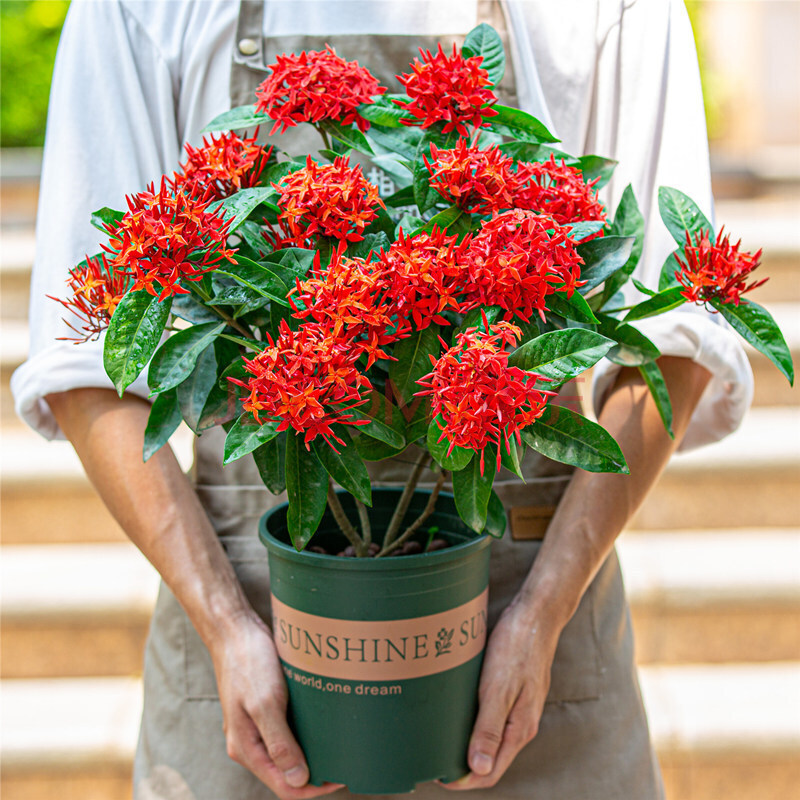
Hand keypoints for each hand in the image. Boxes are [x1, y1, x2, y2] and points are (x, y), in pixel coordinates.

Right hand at [211, 613, 343, 799]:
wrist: (234, 629)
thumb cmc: (248, 663)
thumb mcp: (265, 703)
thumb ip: (279, 743)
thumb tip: (298, 780)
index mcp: (246, 748)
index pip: (283, 786)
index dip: (313, 788)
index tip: (340, 777)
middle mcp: (250, 742)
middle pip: (286, 772)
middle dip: (315, 772)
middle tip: (345, 761)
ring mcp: (257, 726)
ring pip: (288, 751)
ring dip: (312, 752)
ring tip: (338, 745)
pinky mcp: (265, 709)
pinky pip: (287, 730)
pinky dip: (305, 732)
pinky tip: (323, 723)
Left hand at [440, 596, 559, 790]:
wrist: (536, 615)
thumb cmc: (517, 648)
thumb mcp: (499, 689)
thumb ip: (489, 730)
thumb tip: (478, 769)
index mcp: (519, 729)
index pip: (490, 772)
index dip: (464, 781)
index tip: (437, 776)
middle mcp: (520, 724)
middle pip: (490, 759)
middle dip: (463, 766)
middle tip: (432, 759)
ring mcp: (518, 708)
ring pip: (490, 739)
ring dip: (467, 745)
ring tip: (440, 740)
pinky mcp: (513, 692)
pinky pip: (492, 718)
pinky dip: (474, 724)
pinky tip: (457, 714)